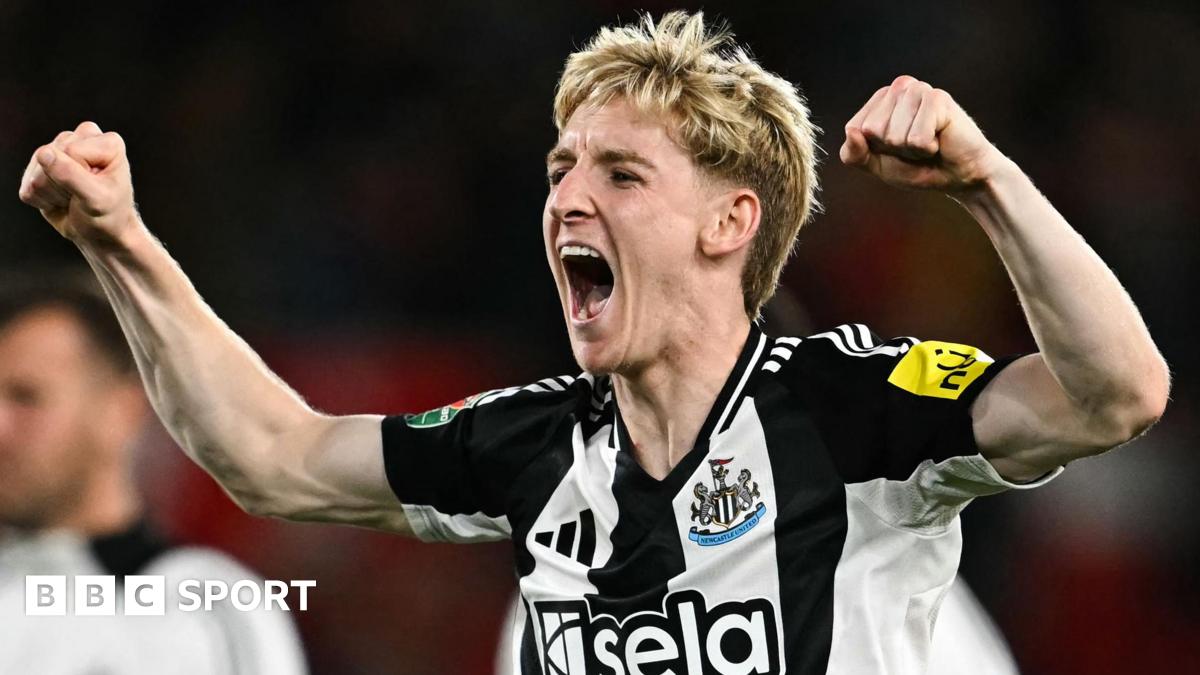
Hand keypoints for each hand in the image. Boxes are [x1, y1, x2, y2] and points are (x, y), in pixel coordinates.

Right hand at [18, 121, 137, 243]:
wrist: (102, 234)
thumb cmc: (109, 215)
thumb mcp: (96, 198)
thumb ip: (71, 175)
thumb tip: (44, 153)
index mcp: (107, 143)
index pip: (72, 150)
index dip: (79, 176)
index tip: (96, 190)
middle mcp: (83, 139)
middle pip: (49, 155)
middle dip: (63, 185)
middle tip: (83, 196)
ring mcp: (60, 150)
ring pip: (36, 170)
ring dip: (53, 194)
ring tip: (74, 198)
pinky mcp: (41, 167)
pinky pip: (27, 185)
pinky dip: (43, 201)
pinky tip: (61, 200)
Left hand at [840, 76, 1007, 192]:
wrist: (958, 175)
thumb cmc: (917, 166)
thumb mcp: (876, 165)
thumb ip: (853, 154)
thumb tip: (851, 132)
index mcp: (880, 99)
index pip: (854, 129)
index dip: (873, 149)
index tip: (896, 149)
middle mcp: (898, 87)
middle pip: (872, 131)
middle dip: (893, 149)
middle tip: (915, 146)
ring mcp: (918, 90)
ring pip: (894, 135)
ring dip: (911, 150)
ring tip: (928, 143)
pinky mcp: (938, 98)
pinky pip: (916, 138)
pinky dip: (926, 148)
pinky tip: (939, 140)